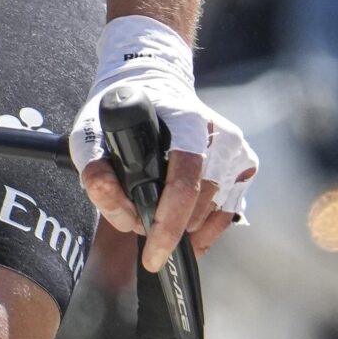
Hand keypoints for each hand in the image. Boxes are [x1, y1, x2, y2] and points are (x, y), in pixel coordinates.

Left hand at [70, 16, 257, 273]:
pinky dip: (205, 230)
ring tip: (158, 217)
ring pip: (215, 213)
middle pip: (199, 202)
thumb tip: (105, 194)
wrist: (156, 87)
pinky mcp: (246, 165)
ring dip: (186, 228)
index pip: (185, 178)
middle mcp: (219, 134)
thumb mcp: (92, 132)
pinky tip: (185, 229)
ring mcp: (237, 150)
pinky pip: (228, 213)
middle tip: (140, 224)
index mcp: (186, 120)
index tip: (153, 252)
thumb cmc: (123, 115)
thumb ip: (94, 167)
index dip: (169, 220)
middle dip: (169, 226)